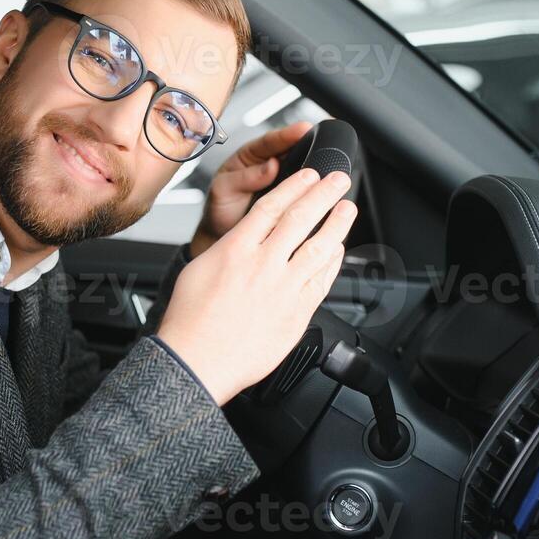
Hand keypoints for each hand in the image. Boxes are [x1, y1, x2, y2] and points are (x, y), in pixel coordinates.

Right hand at [158, 167, 356, 404]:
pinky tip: (338, 251)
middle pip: (300, 218)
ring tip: (348, 209)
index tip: (309, 176)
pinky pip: (321, 281)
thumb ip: (228, 250)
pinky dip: (333, 263)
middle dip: (324, 194)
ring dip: (337, 224)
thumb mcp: (199, 270)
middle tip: (338, 181)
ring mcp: (282, 289)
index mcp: (236, 249)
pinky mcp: (296, 313)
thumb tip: (247, 239)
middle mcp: (262, 264)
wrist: (196, 361)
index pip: (272, 206)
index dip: (295, 187)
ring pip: (318, 247)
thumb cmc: (190, 322)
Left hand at [189, 121, 313, 258]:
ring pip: (302, 171)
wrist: (223, 236)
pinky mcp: (290, 199)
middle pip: (293, 151)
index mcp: (250, 157)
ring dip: (315, 169)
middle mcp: (269, 166)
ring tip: (331, 164)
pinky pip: (303, 192)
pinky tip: (325, 190)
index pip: (271, 141)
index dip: (288, 134)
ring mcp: (282, 183)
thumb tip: (270, 166)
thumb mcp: (225, 190)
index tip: (303, 129)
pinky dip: (314, 191)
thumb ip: (245, 177)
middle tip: (325, 141)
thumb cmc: (221, 209)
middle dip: (309, 145)